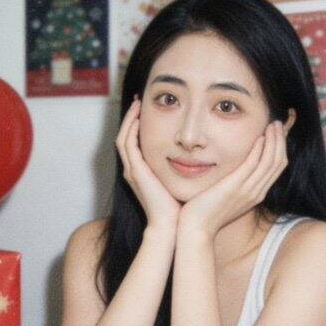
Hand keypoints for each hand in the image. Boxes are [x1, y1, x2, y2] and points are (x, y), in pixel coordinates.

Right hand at [116, 98, 180, 234]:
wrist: (174, 226)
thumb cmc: (182, 208)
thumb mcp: (182, 182)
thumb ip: (186, 168)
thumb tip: (201, 153)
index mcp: (143, 173)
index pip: (136, 143)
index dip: (139, 126)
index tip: (149, 110)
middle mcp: (134, 170)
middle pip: (126, 137)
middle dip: (132, 117)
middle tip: (140, 100)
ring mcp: (132, 170)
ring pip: (124, 137)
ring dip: (130, 118)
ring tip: (138, 102)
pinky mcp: (136, 171)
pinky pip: (127, 144)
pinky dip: (131, 128)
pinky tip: (140, 116)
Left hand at [178, 120, 287, 239]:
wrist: (196, 229)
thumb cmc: (205, 211)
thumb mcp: (226, 195)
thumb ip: (234, 182)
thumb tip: (234, 168)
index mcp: (256, 194)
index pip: (276, 167)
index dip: (280, 148)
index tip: (277, 132)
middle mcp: (256, 192)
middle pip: (278, 162)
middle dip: (280, 140)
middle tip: (278, 123)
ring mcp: (248, 191)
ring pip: (271, 162)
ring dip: (274, 141)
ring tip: (272, 124)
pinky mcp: (235, 187)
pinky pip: (253, 165)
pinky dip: (259, 150)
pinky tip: (259, 137)